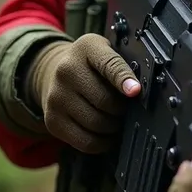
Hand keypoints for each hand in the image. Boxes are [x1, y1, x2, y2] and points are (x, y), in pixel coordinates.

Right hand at [27, 34, 140, 153]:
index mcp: (87, 47)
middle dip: (123, 109)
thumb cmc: (90, 63)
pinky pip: (85, 141)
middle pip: (104, 100)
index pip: (109, 64)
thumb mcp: (105, 51)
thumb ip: (121, 65)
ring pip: (96, 124)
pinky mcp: (52, 121)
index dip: (123, 79)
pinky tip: (108, 135)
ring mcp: (56, 97)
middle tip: (128, 109)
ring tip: (118, 120)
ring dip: (114, 127)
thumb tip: (139, 91)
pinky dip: (103, 143)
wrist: (54, 71)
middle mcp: (66, 70)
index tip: (136, 91)